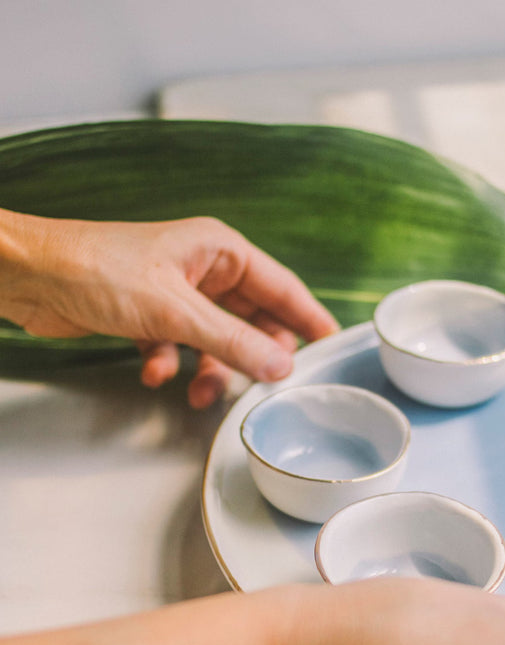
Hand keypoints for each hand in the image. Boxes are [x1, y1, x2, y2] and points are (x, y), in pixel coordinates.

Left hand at [0, 210, 338, 406]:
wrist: (27, 276)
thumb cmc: (94, 270)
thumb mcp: (175, 312)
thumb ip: (233, 342)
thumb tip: (281, 367)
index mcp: (220, 251)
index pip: (282, 288)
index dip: (309, 318)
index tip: (334, 344)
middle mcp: (204, 271)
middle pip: (253, 321)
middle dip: (252, 356)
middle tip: (263, 384)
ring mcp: (178, 295)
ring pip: (218, 341)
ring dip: (210, 370)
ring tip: (200, 392)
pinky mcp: (152, 317)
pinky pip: (181, 349)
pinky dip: (172, 366)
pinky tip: (154, 373)